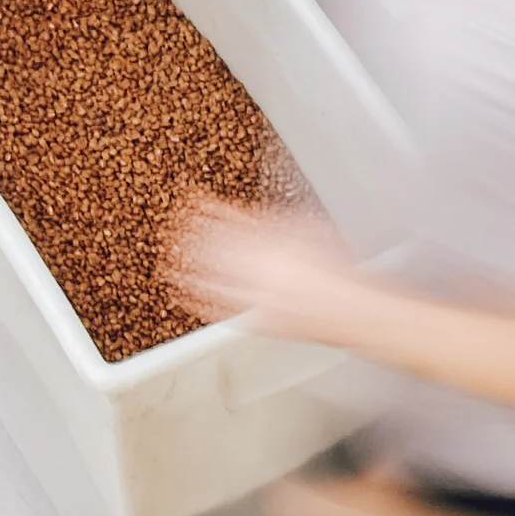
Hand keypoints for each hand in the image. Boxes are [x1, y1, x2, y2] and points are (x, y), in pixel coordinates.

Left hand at [171, 195, 377, 347]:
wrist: (346, 308)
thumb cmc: (336, 269)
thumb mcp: (309, 227)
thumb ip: (278, 217)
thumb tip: (257, 207)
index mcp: (274, 239)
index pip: (232, 218)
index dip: (208, 207)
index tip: (190, 198)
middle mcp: (260, 266)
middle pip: (214, 245)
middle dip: (190, 233)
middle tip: (170, 222)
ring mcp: (254, 293)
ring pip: (210, 276)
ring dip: (187, 263)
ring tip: (168, 252)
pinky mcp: (252, 317)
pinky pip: (216, 308)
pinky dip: (196, 298)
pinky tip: (182, 291)